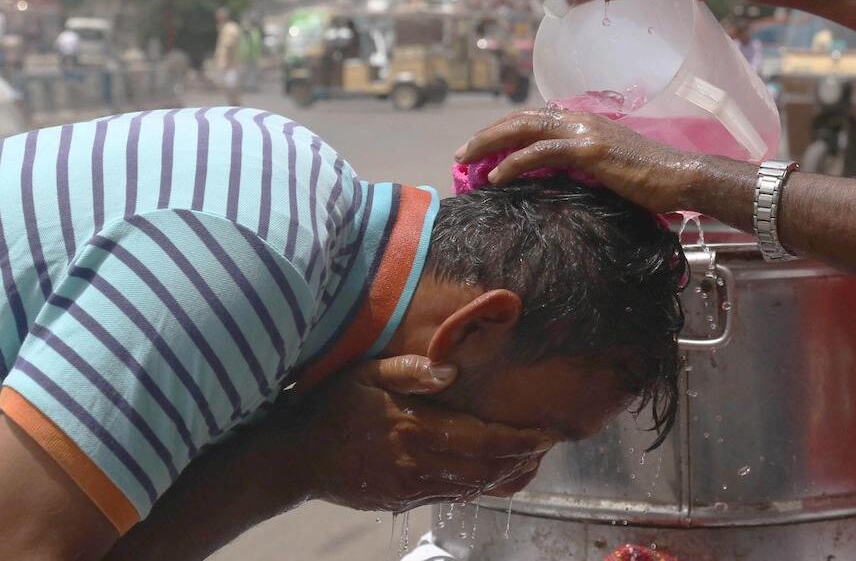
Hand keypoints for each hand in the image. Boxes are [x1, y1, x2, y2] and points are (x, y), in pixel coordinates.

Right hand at [284, 355, 554, 511]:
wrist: (293, 457)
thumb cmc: (331, 405)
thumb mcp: (364, 372)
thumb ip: (409, 369)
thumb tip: (450, 370)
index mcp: (413, 428)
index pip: (481, 438)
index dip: (519, 440)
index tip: (547, 432)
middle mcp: (416, 463)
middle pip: (485, 468)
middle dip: (522, 459)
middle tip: (548, 444)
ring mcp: (409, 486)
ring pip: (472, 487)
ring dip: (506, 475)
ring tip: (532, 459)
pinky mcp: (401, 500)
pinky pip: (452, 496)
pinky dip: (480, 486)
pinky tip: (496, 474)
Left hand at [455, 108, 723, 213]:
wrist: (680, 177)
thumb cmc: (651, 179)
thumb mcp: (608, 167)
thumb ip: (582, 165)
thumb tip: (556, 178)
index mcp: (584, 121)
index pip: (533, 119)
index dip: (503, 131)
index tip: (481, 149)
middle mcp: (580, 119)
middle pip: (520, 119)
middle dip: (486, 135)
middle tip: (461, 153)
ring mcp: (584, 132)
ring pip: (523, 129)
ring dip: (489, 144)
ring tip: (466, 160)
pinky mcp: (588, 150)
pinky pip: (541, 153)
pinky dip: (514, 162)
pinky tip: (496, 175)